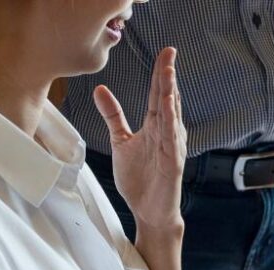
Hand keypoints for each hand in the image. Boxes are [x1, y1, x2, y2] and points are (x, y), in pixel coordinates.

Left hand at [92, 47, 186, 233]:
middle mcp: (167, 133)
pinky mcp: (173, 164)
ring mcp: (172, 148)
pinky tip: (169, 108)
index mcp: (155, 126)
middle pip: (166, 100)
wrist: (149, 211)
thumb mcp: (121, 141)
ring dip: (170, 95)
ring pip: (171, 116)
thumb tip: (100, 89)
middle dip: (168, 77)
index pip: (157, 95)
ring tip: (169, 74)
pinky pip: (172, 140)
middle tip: (169, 54)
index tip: (165, 53)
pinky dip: (170, 124)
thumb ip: (113, 115)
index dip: (160, 74)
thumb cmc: (141, 180)